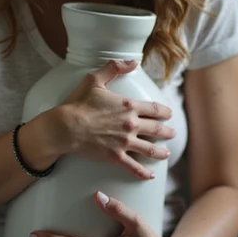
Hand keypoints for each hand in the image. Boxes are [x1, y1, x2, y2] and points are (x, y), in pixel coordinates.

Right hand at [56, 58, 174, 180]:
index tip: (168, 114)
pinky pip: (134, 167)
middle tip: (172, 134)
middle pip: (156, 129)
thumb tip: (133, 61)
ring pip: (150, 149)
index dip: (164, 112)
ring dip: (161, 152)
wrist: (65, 127)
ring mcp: (124, 142)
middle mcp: (131, 124)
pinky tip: (150, 175)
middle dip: (167, 132)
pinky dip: (143, 172)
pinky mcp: (115, 157)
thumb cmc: (78, 103)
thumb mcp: (95, 79)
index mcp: (128, 106)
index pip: (154, 109)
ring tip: (166, 154)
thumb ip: (115, 68)